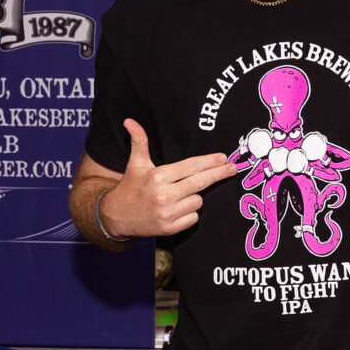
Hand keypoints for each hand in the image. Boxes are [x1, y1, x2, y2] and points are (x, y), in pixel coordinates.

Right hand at [97, 120, 236, 238]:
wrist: (116, 216)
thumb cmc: (130, 186)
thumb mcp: (136, 163)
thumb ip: (139, 141)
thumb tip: (129, 120)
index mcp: (158, 177)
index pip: (190, 167)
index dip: (209, 162)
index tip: (223, 158)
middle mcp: (163, 195)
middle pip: (200, 182)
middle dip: (219, 174)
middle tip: (232, 168)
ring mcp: (167, 213)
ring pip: (198, 201)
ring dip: (195, 197)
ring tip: (181, 194)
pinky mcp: (169, 229)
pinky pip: (193, 218)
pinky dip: (190, 213)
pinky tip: (179, 208)